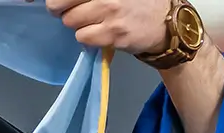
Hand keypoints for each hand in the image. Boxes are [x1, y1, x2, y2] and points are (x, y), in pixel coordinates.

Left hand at [45, 0, 171, 54]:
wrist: (167, 21)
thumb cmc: (137, 1)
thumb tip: (55, 1)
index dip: (56, 0)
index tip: (56, 3)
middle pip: (58, 3)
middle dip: (62, 9)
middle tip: (73, 11)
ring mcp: (111, 11)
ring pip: (70, 21)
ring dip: (78, 24)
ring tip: (94, 21)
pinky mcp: (114, 33)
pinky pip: (83, 37)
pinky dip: (88, 37)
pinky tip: (102, 32)